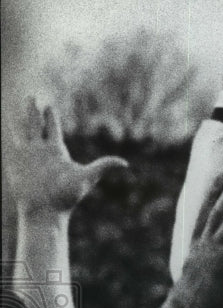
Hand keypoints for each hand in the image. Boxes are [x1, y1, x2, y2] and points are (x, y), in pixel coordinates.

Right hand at [4, 97, 126, 219]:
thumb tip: (125, 164)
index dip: (51, 117)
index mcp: (57, 151)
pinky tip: (6, 123)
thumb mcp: (87, 177)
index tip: (49, 106)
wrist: (45, 210)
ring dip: (22, 117)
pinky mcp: (17, 161)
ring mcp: (28, 155)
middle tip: (33, 96)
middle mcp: (42, 151)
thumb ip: (103, 166)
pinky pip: (12, 142)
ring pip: (24, 130)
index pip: (53, 128)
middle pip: (38, 125)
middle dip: (35, 111)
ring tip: (18, 106)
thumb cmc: (66, 197)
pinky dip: (10, 131)